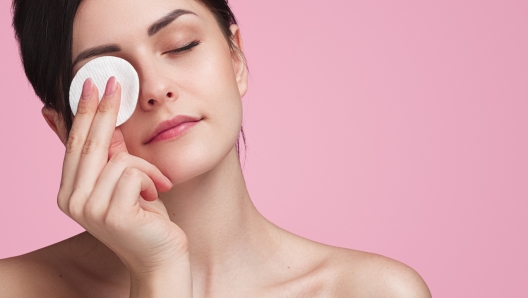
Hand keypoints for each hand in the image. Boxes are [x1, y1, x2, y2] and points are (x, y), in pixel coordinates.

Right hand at [57, 77, 188, 276]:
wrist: (161, 257)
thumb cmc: (146, 219)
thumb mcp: (126, 183)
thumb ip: (111, 156)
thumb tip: (103, 123)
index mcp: (70, 192)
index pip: (75, 145)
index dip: (84, 113)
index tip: (91, 84)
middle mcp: (71, 200)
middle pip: (90, 144)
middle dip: (104, 110)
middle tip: (115, 82)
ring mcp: (89, 209)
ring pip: (119, 159)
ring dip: (146, 169)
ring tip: (158, 186)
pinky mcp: (112, 214)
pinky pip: (133, 173)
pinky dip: (151, 180)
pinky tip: (157, 197)